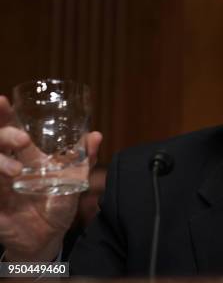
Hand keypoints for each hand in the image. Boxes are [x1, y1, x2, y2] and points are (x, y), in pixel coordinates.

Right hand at [0, 95, 101, 260]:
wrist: (47, 239)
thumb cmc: (58, 205)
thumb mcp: (74, 181)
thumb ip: (84, 159)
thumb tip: (96, 136)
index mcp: (26, 156)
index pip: (11, 128)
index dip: (4, 114)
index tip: (2, 100)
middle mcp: (7, 166)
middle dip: (4, 133)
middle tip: (22, 139)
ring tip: (16, 171)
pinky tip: (2, 187)